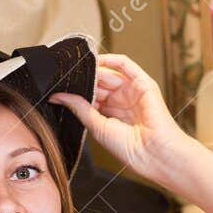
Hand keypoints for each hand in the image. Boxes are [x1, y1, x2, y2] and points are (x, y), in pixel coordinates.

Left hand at [49, 53, 196, 191]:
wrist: (154, 153)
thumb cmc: (130, 148)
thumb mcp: (97, 126)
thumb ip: (79, 108)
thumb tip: (58, 96)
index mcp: (113, 116)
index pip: (92, 98)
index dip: (77, 93)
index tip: (59, 89)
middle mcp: (123, 103)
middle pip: (99, 85)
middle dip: (84, 81)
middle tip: (65, 78)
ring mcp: (133, 92)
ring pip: (109, 75)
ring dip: (94, 71)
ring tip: (77, 70)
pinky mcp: (143, 83)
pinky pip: (126, 65)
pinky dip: (110, 60)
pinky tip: (95, 60)